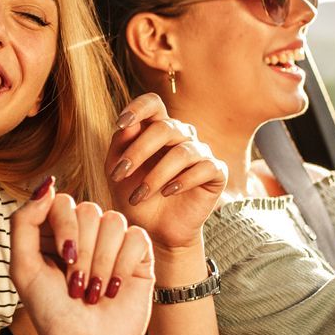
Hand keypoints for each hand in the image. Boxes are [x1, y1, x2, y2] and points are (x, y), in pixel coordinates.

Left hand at [9, 179, 155, 334]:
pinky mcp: (139, 257)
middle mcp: (85, 233)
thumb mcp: (22, 266)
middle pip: (89, 210)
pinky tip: (116, 289)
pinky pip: (136, 237)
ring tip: (95, 292)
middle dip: (83, 252)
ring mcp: (113, 243)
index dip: (65, 227)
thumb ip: (24, 221)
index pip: (62, 201)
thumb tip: (47, 183)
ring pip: (114, 222)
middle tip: (77, 285)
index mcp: (55, 232)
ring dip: (102, 263)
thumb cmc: (51, 312)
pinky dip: (123, 265)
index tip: (63, 260)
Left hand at [106, 93, 227, 252]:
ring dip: (156, 175)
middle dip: (139, 151)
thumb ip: (120, 146)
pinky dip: (183, 180)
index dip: (139, 108)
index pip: (154, 104)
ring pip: (183, 152)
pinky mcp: (217, 172)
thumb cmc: (135, 197)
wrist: (156, 230)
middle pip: (165, 128)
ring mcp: (201, 152)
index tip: (121, 124)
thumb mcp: (118, 171)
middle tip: (120, 174)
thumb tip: (127, 125)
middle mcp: (182, 136)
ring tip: (139, 195)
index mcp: (157, 129)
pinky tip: (167, 193)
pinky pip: (205, 167)